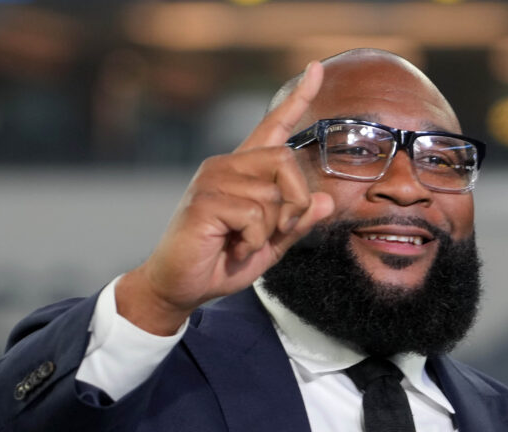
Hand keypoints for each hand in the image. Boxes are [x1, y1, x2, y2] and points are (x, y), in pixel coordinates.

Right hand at [117, 62, 333, 334]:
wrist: (181, 286)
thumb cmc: (222, 262)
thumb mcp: (270, 244)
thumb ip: (296, 223)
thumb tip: (325, 201)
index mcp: (243, 171)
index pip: (272, 126)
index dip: (296, 98)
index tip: (316, 68)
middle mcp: (226, 166)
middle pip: (285, 160)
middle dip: (294, 202)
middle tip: (277, 231)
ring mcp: (212, 180)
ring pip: (273, 194)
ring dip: (270, 229)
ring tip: (245, 242)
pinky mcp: (204, 200)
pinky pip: (255, 214)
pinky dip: (255, 239)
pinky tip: (233, 246)